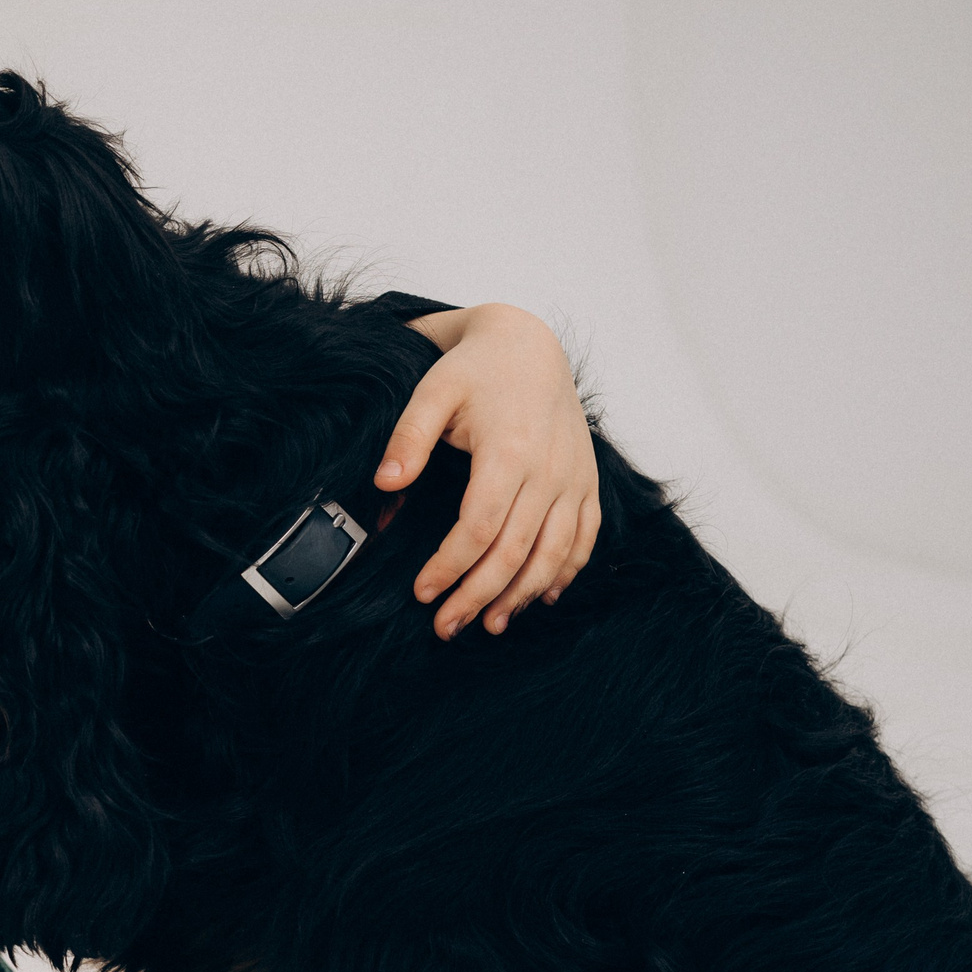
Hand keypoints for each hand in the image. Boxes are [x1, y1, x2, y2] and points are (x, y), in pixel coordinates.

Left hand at [379, 304, 597, 638]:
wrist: (529, 345)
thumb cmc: (473, 370)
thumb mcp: (431, 392)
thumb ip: (408, 438)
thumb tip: (384, 484)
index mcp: (509, 450)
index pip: (479, 528)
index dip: (450, 566)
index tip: (423, 592)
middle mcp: (549, 470)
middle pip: (515, 551)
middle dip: (478, 595)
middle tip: (446, 627)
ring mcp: (574, 478)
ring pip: (554, 554)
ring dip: (521, 596)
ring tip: (488, 623)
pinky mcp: (587, 482)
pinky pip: (584, 539)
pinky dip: (564, 573)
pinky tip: (540, 597)